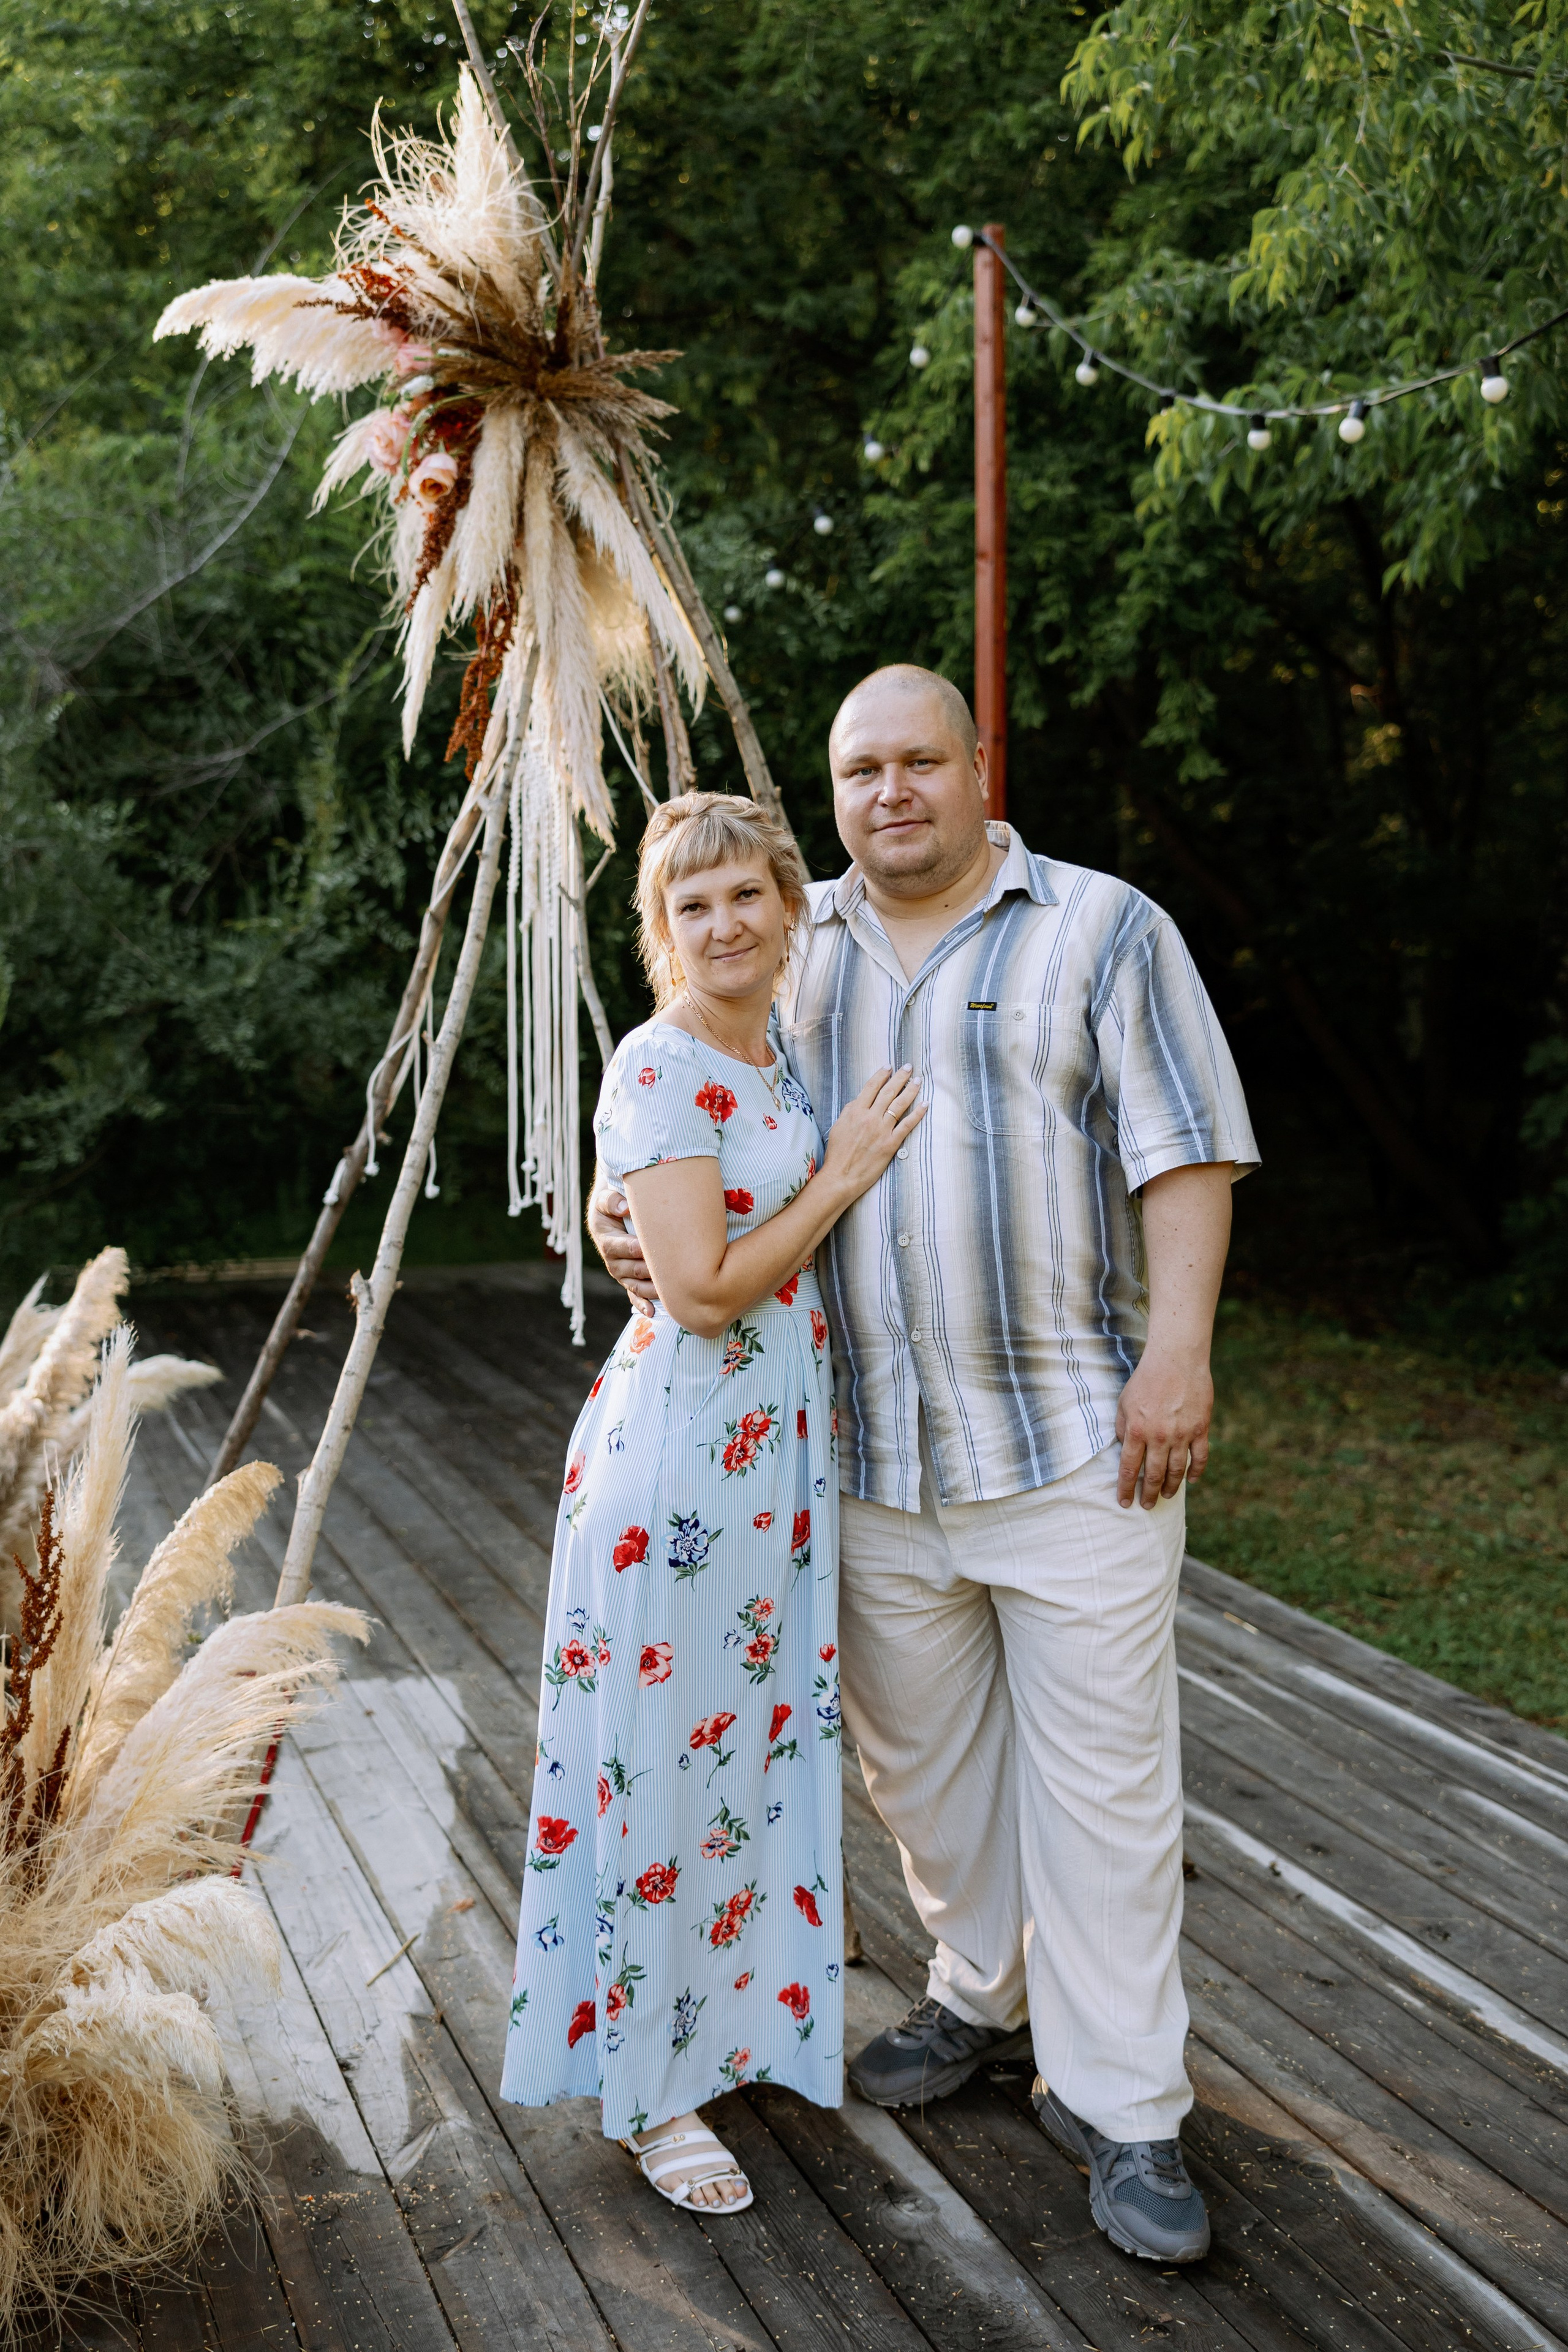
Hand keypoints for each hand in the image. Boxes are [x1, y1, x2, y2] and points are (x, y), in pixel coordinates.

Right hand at [587, 1174, 657, 1307]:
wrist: (613, 1212)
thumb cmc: (613, 1204)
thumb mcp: (605, 1197)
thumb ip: (612, 1201)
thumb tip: (624, 1208)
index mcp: (605, 1239)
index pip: (618, 1247)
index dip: (633, 1249)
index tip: (648, 1247)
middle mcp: (612, 1261)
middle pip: (631, 1269)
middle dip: (648, 1270)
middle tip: (670, 1269)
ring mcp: (621, 1273)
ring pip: (636, 1285)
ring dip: (651, 1288)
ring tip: (671, 1291)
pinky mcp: (630, 1280)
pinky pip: (634, 1296)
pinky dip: (642, 1304)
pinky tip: (652, 1312)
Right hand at [821, 1066, 926, 1201]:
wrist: (841, 1176)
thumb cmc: (837, 1153)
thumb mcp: (838, 1126)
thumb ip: (849, 1111)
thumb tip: (859, 1100)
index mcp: (855, 1111)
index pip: (871, 1087)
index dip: (881, 1075)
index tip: (889, 1066)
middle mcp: (870, 1117)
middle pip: (888, 1092)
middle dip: (900, 1077)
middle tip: (909, 1067)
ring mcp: (882, 1130)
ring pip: (899, 1105)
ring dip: (910, 1091)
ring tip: (918, 1081)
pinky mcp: (891, 1144)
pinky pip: (907, 1125)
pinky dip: (917, 1113)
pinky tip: (924, 1104)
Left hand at [1115, 1344, 1213, 1508]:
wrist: (1176, 1359)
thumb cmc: (1146, 1379)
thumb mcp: (1123, 1403)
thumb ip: (1123, 1429)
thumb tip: (1125, 1449)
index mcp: (1136, 1431)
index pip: (1128, 1468)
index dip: (1125, 1489)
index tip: (1124, 1502)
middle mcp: (1159, 1437)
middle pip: (1153, 1475)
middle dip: (1148, 1494)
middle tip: (1147, 1505)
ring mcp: (1182, 1434)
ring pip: (1176, 1471)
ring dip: (1170, 1487)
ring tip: (1166, 1495)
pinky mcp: (1200, 1428)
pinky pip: (1200, 1457)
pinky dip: (1196, 1472)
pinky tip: (1191, 1480)